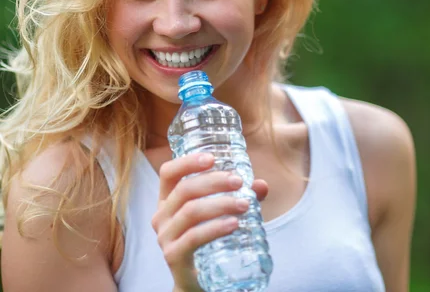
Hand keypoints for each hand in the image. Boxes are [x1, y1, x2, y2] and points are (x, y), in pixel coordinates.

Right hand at [152, 153, 268, 291]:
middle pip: (185, 189)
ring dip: (220, 204)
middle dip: (214, 182)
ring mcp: (165, 237)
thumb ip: (240, 197)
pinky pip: (193, 238)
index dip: (188, 162)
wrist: (197, 281)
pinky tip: (234, 224)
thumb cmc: (207, 241)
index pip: (168, 173)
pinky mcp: (173, 257)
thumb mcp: (220, 214)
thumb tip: (261, 185)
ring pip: (191, 211)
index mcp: (167, 201)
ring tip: (244, 205)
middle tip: (239, 182)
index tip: (213, 158)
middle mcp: (161, 216)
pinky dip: (215, 228)